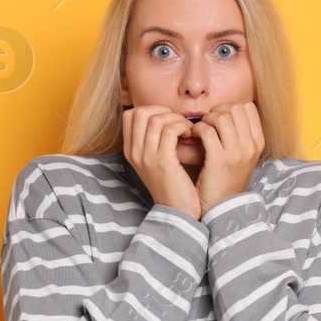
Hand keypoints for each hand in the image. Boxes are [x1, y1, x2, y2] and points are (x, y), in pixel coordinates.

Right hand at [122, 105, 201, 219]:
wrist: (178, 211)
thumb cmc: (173, 183)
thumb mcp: (155, 160)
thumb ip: (153, 140)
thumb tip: (164, 116)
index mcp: (130, 151)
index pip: (130, 115)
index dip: (151, 110)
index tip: (168, 119)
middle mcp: (134, 153)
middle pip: (141, 113)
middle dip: (163, 111)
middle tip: (178, 122)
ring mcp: (146, 157)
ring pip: (156, 119)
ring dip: (176, 119)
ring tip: (187, 130)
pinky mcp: (163, 162)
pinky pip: (170, 130)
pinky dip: (182, 127)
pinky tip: (190, 135)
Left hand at [193, 101, 264, 215]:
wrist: (222, 207)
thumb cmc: (227, 179)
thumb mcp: (242, 156)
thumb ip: (239, 134)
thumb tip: (225, 112)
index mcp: (258, 143)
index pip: (248, 107)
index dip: (230, 107)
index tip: (219, 117)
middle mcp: (250, 146)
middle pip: (234, 109)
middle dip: (217, 110)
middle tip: (207, 122)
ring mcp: (236, 153)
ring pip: (221, 117)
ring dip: (206, 119)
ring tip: (200, 129)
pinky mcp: (219, 160)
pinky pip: (208, 131)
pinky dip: (198, 129)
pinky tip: (195, 136)